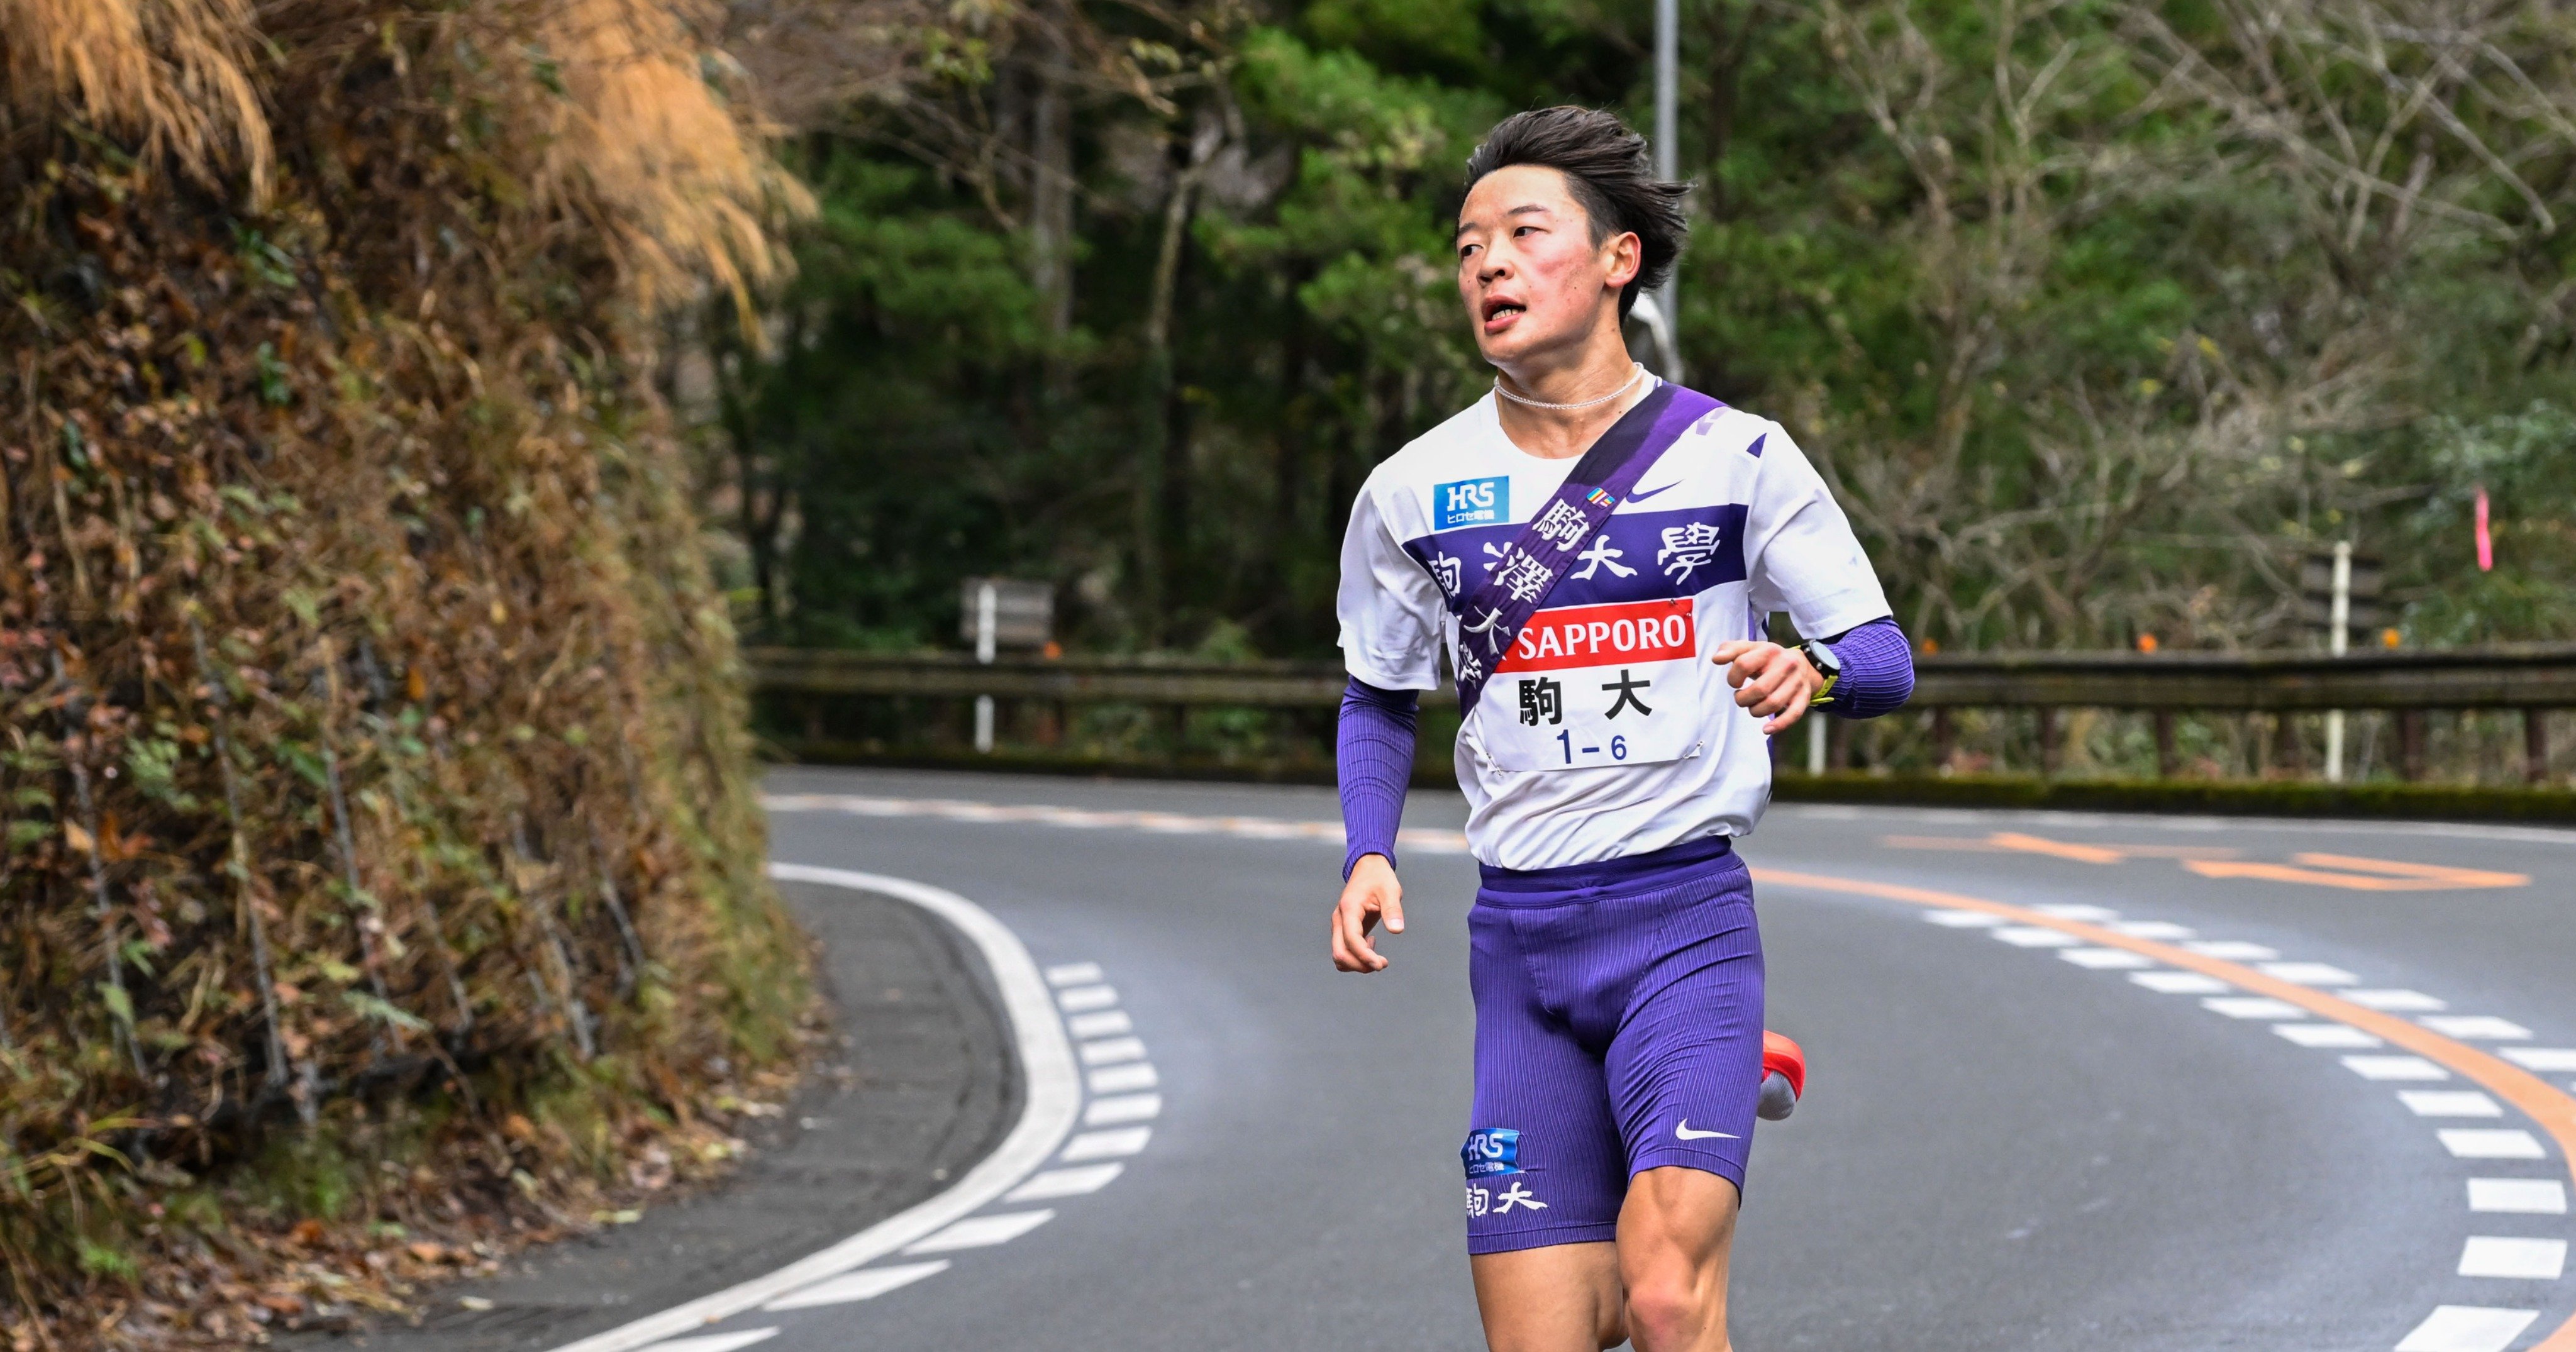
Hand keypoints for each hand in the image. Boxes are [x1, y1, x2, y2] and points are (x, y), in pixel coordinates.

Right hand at [1330, 853, 1405, 972]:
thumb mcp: (1390, 891)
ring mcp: (1339, 925)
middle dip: (1360, 965)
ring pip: (1339, 955)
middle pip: (1340, 953)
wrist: (1368, 868)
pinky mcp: (1343, 929)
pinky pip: (1344, 950)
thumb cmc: (1379, 878)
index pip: (1351, 940)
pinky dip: (1355, 956)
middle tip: (1382, 964)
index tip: (1381, 964)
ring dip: (1357, 963)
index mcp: (1349, 909)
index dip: (1364, 956)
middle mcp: (1339, 919)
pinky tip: (1372, 944)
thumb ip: (1392, 910)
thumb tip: (1397, 930)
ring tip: (1377, 957)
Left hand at [1711, 639, 1823, 735]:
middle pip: (1759, 689)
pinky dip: (1778, 725)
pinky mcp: (1803, 697)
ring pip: (1773, 704)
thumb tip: (1716, 659)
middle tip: (1740, 697)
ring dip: (1756, 711)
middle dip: (1743, 699)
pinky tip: (1766, 729)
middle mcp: (1786, 665)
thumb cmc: (1768, 658)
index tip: (1734, 683)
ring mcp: (1797, 682)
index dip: (1733, 678)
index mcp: (1769, 651)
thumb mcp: (1749, 648)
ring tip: (1752, 706)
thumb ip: (1730, 650)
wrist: (1801, 663)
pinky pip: (1793, 715)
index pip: (1743, 664)